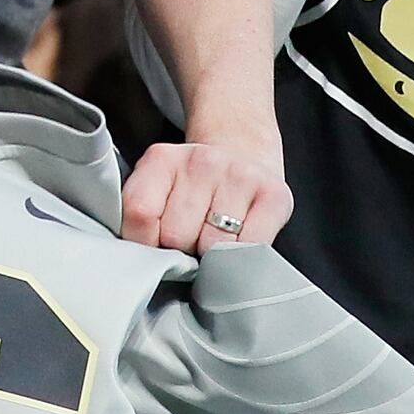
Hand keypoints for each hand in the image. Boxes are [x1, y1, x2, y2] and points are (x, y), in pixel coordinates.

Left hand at [119, 135, 290, 252]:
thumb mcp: (156, 186)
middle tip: (190, 235)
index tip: (154, 242)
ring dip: (210, 252)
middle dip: (180, 247)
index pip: (139, 212)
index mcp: (162, 159)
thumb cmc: (195, 183)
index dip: (144, 241)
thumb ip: (141, 215)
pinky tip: (238, 238)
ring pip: (212, 246)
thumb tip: (142, 260)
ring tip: (214, 234)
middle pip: (176, 236)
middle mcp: (202, 161)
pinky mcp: (274, 195)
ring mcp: (240, 176)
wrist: (242, 153)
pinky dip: (242, 255)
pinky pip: (249, 248)